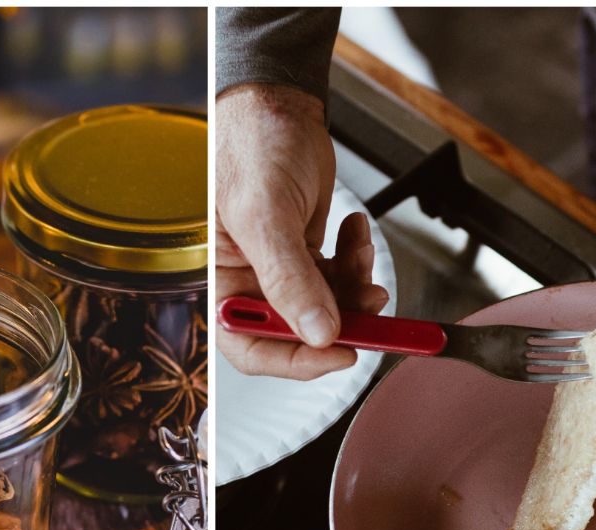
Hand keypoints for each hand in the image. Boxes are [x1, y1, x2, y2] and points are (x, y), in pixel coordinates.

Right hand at [216, 84, 389, 379]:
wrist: (276, 102)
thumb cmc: (251, 144)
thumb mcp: (266, 214)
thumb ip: (290, 279)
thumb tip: (318, 332)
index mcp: (221, 281)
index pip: (252, 347)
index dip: (296, 361)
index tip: (342, 353)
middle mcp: (248, 282)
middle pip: (297, 332)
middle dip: (339, 321)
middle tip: (373, 307)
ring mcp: (280, 269)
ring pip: (326, 307)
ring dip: (354, 290)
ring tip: (363, 257)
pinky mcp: (305, 252)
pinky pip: (337, 276)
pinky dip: (355, 259)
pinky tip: (355, 231)